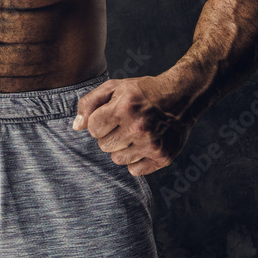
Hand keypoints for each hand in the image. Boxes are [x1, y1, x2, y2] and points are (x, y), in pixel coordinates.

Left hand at [73, 76, 192, 176]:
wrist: (181, 96)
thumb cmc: (142, 92)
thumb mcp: (114, 87)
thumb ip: (89, 103)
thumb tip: (76, 127)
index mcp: (124, 107)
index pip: (93, 128)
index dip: (99, 122)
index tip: (111, 115)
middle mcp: (138, 127)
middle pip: (104, 146)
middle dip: (110, 135)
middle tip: (124, 123)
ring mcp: (152, 144)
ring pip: (118, 159)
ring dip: (122, 148)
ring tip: (135, 133)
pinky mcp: (163, 157)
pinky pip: (135, 170)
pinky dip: (137, 160)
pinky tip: (144, 144)